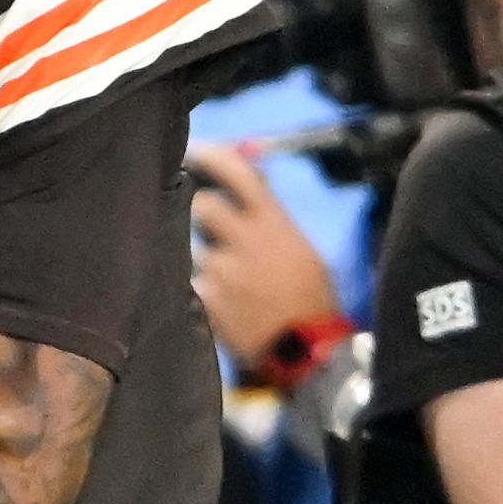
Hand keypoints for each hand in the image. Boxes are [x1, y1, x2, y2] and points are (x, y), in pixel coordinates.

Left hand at [187, 143, 341, 369]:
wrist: (306, 352)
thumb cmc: (310, 299)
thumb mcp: (300, 250)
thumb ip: (271, 220)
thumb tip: (248, 188)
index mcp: (274, 225)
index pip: (238, 174)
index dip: (212, 156)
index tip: (194, 150)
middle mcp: (245, 241)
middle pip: (201, 206)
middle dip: (198, 213)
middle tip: (207, 228)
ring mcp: (223, 271)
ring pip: (194, 250)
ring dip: (204, 261)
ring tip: (230, 283)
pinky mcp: (206, 299)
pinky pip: (192, 283)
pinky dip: (201, 291)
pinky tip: (224, 304)